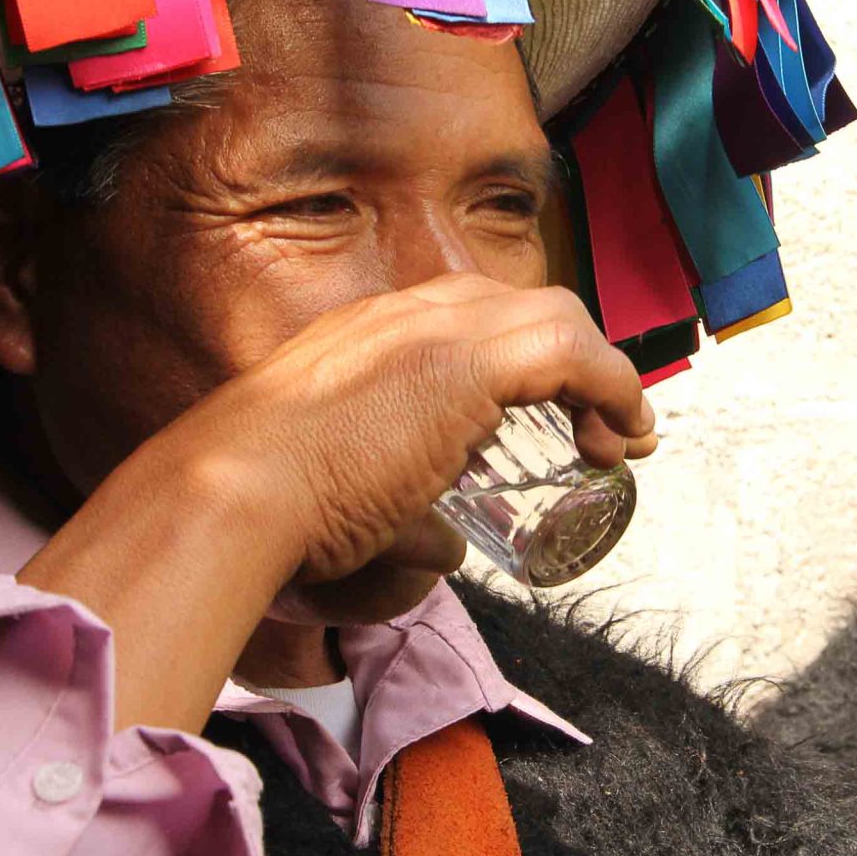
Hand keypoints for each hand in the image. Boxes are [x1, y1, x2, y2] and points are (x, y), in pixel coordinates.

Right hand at [19, 273, 654, 729]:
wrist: (231, 490)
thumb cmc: (268, 511)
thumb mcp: (343, 499)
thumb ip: (399, 519)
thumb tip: (446, 549)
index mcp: (362, 334)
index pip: (461, 319)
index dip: (515, 360)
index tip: (541, 415)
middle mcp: (400, 314)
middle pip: (514, 306)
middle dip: (567, 355)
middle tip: (592, 421)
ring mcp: (432, 328)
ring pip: (552, 316)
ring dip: (600, 374)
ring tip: (619, 437)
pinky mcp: (465, 359)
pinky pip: (571, 349)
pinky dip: (613, 384)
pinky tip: (625, 432)